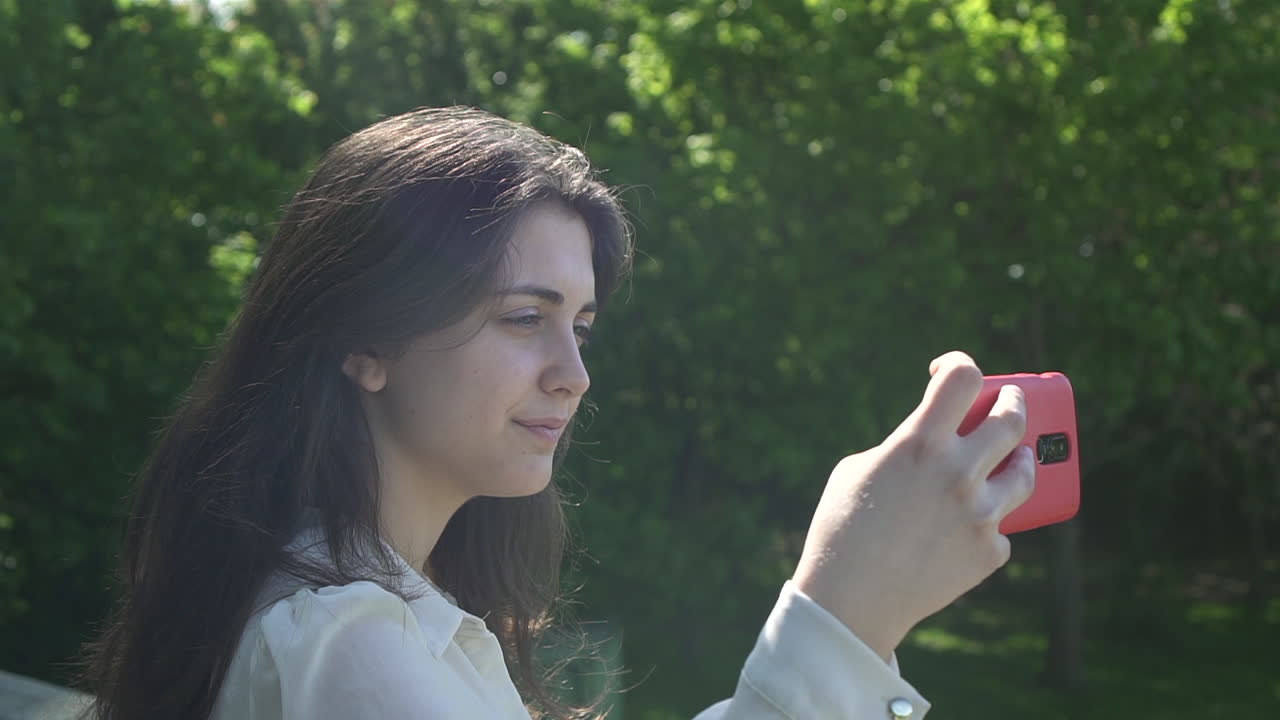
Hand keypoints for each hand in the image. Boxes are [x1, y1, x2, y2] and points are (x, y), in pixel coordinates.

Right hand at [791, 351, 1035, 660]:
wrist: (850, 599)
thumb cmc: (842, 528)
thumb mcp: (859, 470)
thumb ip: (903, 446)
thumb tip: (934, 441)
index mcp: (919, 444)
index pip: (961, 378)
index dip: (958, 365)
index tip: (949, 371)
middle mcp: (958, 473)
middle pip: (1011, 419)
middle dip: (1012, 402)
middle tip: (1009, 401)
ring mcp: (979, 513)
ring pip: (1024, 472)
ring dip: (1020, 458)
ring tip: (1016, 457)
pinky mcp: (988, 551)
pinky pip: (1001, 527)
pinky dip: (985, 525)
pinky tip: (967, 529)